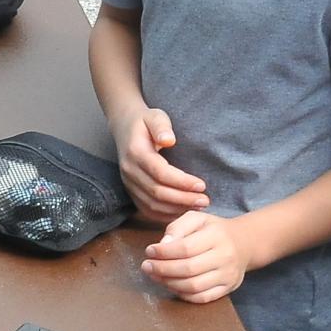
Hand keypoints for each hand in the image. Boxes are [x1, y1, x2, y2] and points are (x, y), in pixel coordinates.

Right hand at [116, 105, 210, 220]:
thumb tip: (169, 140)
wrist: (125, 127)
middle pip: (157, 193)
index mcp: (135, 152)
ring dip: (176, 209)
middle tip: (205, 200)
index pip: (160, 173)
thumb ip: (161, 126)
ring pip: (152, 205)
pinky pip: (147, 210)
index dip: (182, 182)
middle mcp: (129, 171)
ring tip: (198, 207)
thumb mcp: (155, 116)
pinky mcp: (131, 192)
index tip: (202, 185)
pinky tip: (183, 212)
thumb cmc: (145, 122)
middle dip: (183, 199)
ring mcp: (128, 184)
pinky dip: (166, 215)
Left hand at [141, 209, 248, 303]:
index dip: (164, 252)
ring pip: (194, 286)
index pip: (186, 248)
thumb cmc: (214, 230)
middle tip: (147, 266)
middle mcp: (225, 257)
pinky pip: (202, 297)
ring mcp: (227, 275)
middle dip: (162, 269)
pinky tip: (172, 285)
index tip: (149, 251)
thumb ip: (178, 227)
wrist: (244, 243)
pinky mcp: (227, 288)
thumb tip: (163, 244)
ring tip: (156, 276)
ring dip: (169, 283)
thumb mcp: (197, 218)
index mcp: (216, 236)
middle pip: (188, 269)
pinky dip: (183, 294)